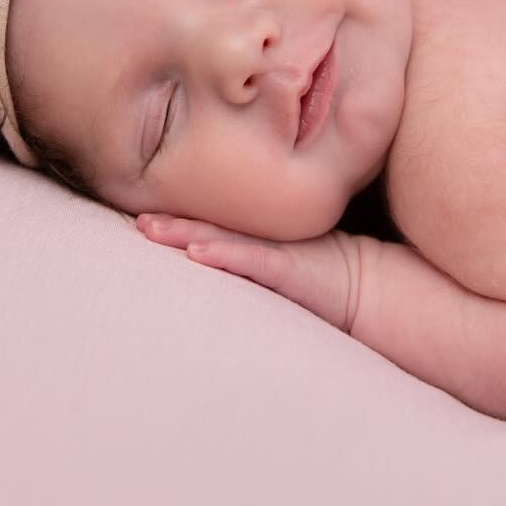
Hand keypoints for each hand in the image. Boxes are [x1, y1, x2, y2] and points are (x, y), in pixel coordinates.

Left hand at [136, 213, 362, 333]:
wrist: (369, 288)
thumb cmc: (325, 280)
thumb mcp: (284, 270)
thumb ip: (254, 265)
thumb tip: (214, 269)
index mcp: (258, 243)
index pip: (212, 229)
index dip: (179, 222)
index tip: (142, 217)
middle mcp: (262, 242)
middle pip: (208, 228)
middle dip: (171, 225)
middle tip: (137, 220)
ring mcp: (275, 253)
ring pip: (220, 239)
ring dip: (184, 234)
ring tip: (149, 230)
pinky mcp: (289, 269)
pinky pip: (252, 260)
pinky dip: (224, 255)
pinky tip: (197, 253)